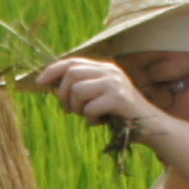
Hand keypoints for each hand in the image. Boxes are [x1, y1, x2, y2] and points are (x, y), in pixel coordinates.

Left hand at [37, 54, 160, 139]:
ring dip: (78, 109)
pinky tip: (99, 122)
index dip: (53, 70)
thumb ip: (80, 88)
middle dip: (64, 95)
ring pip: (77, 91)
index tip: (39, 81)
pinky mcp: (119, 98)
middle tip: (70, 109)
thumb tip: (52, 87)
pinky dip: (90, 120)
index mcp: (104, 68)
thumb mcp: (98, 96)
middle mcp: (110, 71)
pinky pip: (89, 108)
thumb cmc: (119, 114)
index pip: (72, 62)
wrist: (149, 126)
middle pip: (71, 75)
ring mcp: (115, 83)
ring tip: (88, 115)